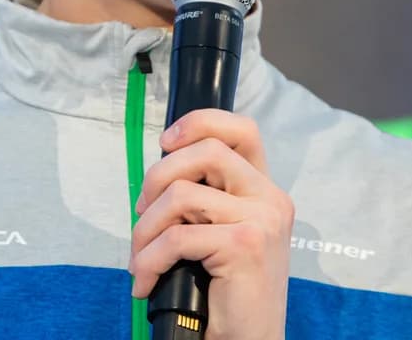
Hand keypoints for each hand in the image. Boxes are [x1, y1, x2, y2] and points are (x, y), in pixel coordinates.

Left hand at [129, 109, 293, 339]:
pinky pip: (177, 237)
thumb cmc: (225, 290)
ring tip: (140, 258)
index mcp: (265, 188)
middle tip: (142, 211)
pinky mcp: (245, 246)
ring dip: (146, 229)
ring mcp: (262, 220)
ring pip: (182, 195)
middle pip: (206, 150)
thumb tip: (158, 172)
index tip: (166, 141)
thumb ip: (207, 196)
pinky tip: (146, 282)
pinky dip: (149, 259)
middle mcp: (271, 197)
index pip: (242, 129)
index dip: (200, 122)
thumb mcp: (221, 230)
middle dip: (158, 176)